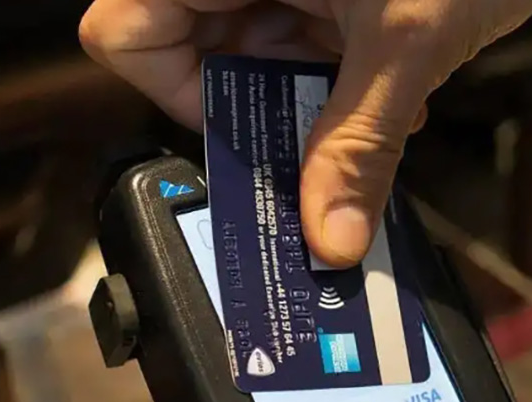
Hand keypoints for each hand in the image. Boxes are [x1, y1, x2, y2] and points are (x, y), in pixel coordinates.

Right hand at [80, 0, 531, 265]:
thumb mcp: (406, 44)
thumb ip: (360, 144)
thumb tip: (330, 241)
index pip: (125, 30)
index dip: (172, 93)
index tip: (248, 130)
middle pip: (189, 55)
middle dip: (259, 114)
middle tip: (315, 155)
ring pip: (250, 63)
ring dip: (308, 111)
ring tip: (373, 120)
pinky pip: (298, 52)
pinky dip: (338, 88)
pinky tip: (392, 97)